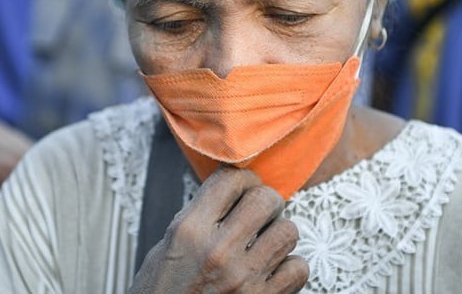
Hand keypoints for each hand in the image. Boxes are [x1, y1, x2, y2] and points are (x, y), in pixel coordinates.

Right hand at [130, 166, 308, 292]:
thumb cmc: (163, 292)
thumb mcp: (168, 247)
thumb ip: (199, 217)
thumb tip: (232, 192)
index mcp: (189, 231)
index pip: (231, 179)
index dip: (242, 179)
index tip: (244, 187)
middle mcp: (217, 252)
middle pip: (265, 199)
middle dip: (267, 201)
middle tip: (261, 211)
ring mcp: (243, 279)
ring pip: (287, 231)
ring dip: (279, 234)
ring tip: (266, 243)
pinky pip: (298, 268)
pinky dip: (290, 267)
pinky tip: (273, 270)